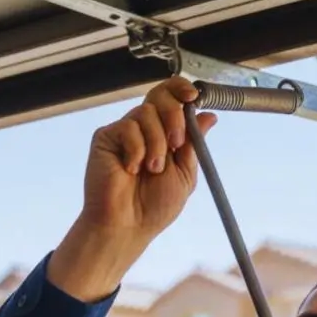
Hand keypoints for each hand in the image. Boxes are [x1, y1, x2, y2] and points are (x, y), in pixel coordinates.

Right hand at [81, 76, 216, 237]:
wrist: (128, 225)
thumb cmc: (155, 207)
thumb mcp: (185, 174)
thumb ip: (194, 144)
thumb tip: (209, 115)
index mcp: (165, 135)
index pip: (173, 99)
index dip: (181, 90)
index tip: (193, 96)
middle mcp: (145, 130)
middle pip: (160, 96)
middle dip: (174, 116)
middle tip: (176, 144)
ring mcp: (125, 132)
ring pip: (146, 113)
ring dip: (157, 144)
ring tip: (152, 170)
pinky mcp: (107, 137)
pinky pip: (128, 127)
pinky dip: (136, 150)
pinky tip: (131, 169)